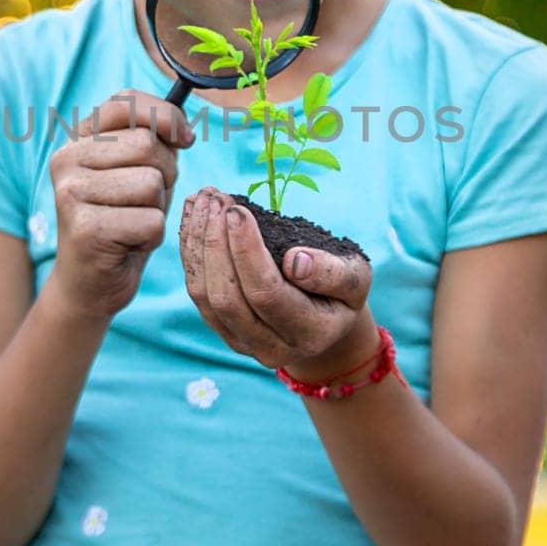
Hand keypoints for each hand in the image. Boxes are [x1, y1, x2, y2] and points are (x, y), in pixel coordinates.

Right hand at [45, 90, 195, 321]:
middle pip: (147, 144)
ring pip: (152, 183)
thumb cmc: (122, 222)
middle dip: (166, 173)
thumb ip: (153, 142)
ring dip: (157, 208)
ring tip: (134, 222)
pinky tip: (128, 245)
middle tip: (146, 200)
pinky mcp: (85, 229)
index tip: (184, 138)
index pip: (125, 102)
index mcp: (77, 140)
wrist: (89, 285)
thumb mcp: (136, 173)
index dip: (166, 115)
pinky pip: (151, 221)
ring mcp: (70, 194)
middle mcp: (66, 160)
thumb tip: (182, 130)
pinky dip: (152, 237)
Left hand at [178, 186, 373, 370]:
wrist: (326, 319)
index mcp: (309, 333)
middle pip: (227, 298)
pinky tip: (194, 215)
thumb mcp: (356, 276)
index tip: (237, 210)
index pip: (267, 293)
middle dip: (214, 243)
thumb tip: (295, 261)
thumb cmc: (343, 290)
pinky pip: (196, 291)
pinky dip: (190, 250)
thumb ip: (333, 272)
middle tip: (216, 198)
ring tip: (202, 198)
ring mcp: (242, 343)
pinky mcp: (222, 330)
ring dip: (197, 242)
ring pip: (204, 296)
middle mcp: (272, 347)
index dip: (246, 251)